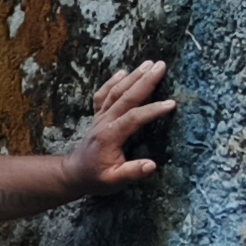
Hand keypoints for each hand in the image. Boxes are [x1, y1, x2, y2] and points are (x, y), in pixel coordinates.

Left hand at [65, 59, 174, 190]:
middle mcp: (104, 122)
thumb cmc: (96, 178)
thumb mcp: (113, 182)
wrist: (74, 174)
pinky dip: (112, 82)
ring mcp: (99, 117)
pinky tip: (123, 72)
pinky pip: (103, 94)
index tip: (171, 103)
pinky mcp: (98, 116)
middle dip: (144, 81)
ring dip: (133, 76)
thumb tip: (151, 165)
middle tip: (161, 66)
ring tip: (149, 63)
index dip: (152, 110)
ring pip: (116, 92)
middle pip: (125, 97)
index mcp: (110, 137)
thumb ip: (131, 172)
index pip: (133, 119)